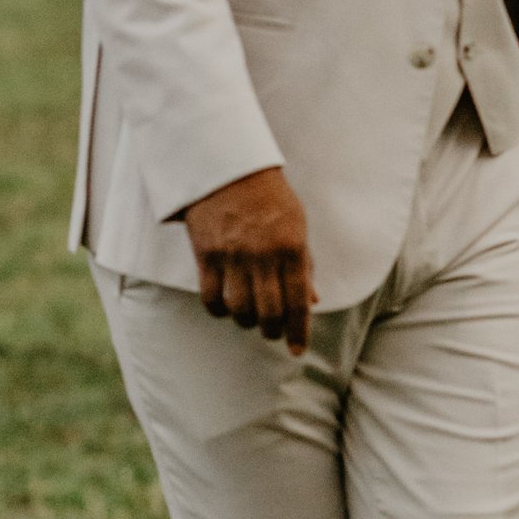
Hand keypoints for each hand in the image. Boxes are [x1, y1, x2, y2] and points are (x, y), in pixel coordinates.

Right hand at [183, 165, 317, 351]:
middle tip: (272, 333)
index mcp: (291, 247)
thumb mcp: (297, 225)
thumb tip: (312, 301)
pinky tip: (226, 307)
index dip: (298, 331)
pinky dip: (219, 310)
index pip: (298, 301)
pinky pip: (211, 298)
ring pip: (239, 310)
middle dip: (272, 331)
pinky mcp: (206, 254)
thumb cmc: (269, 197)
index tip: (297, 350)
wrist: (228, 167)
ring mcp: (232, 256)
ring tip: (250, 318)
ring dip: (246, 322)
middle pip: (268, 313)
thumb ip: (305, 264)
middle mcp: (263, 255)